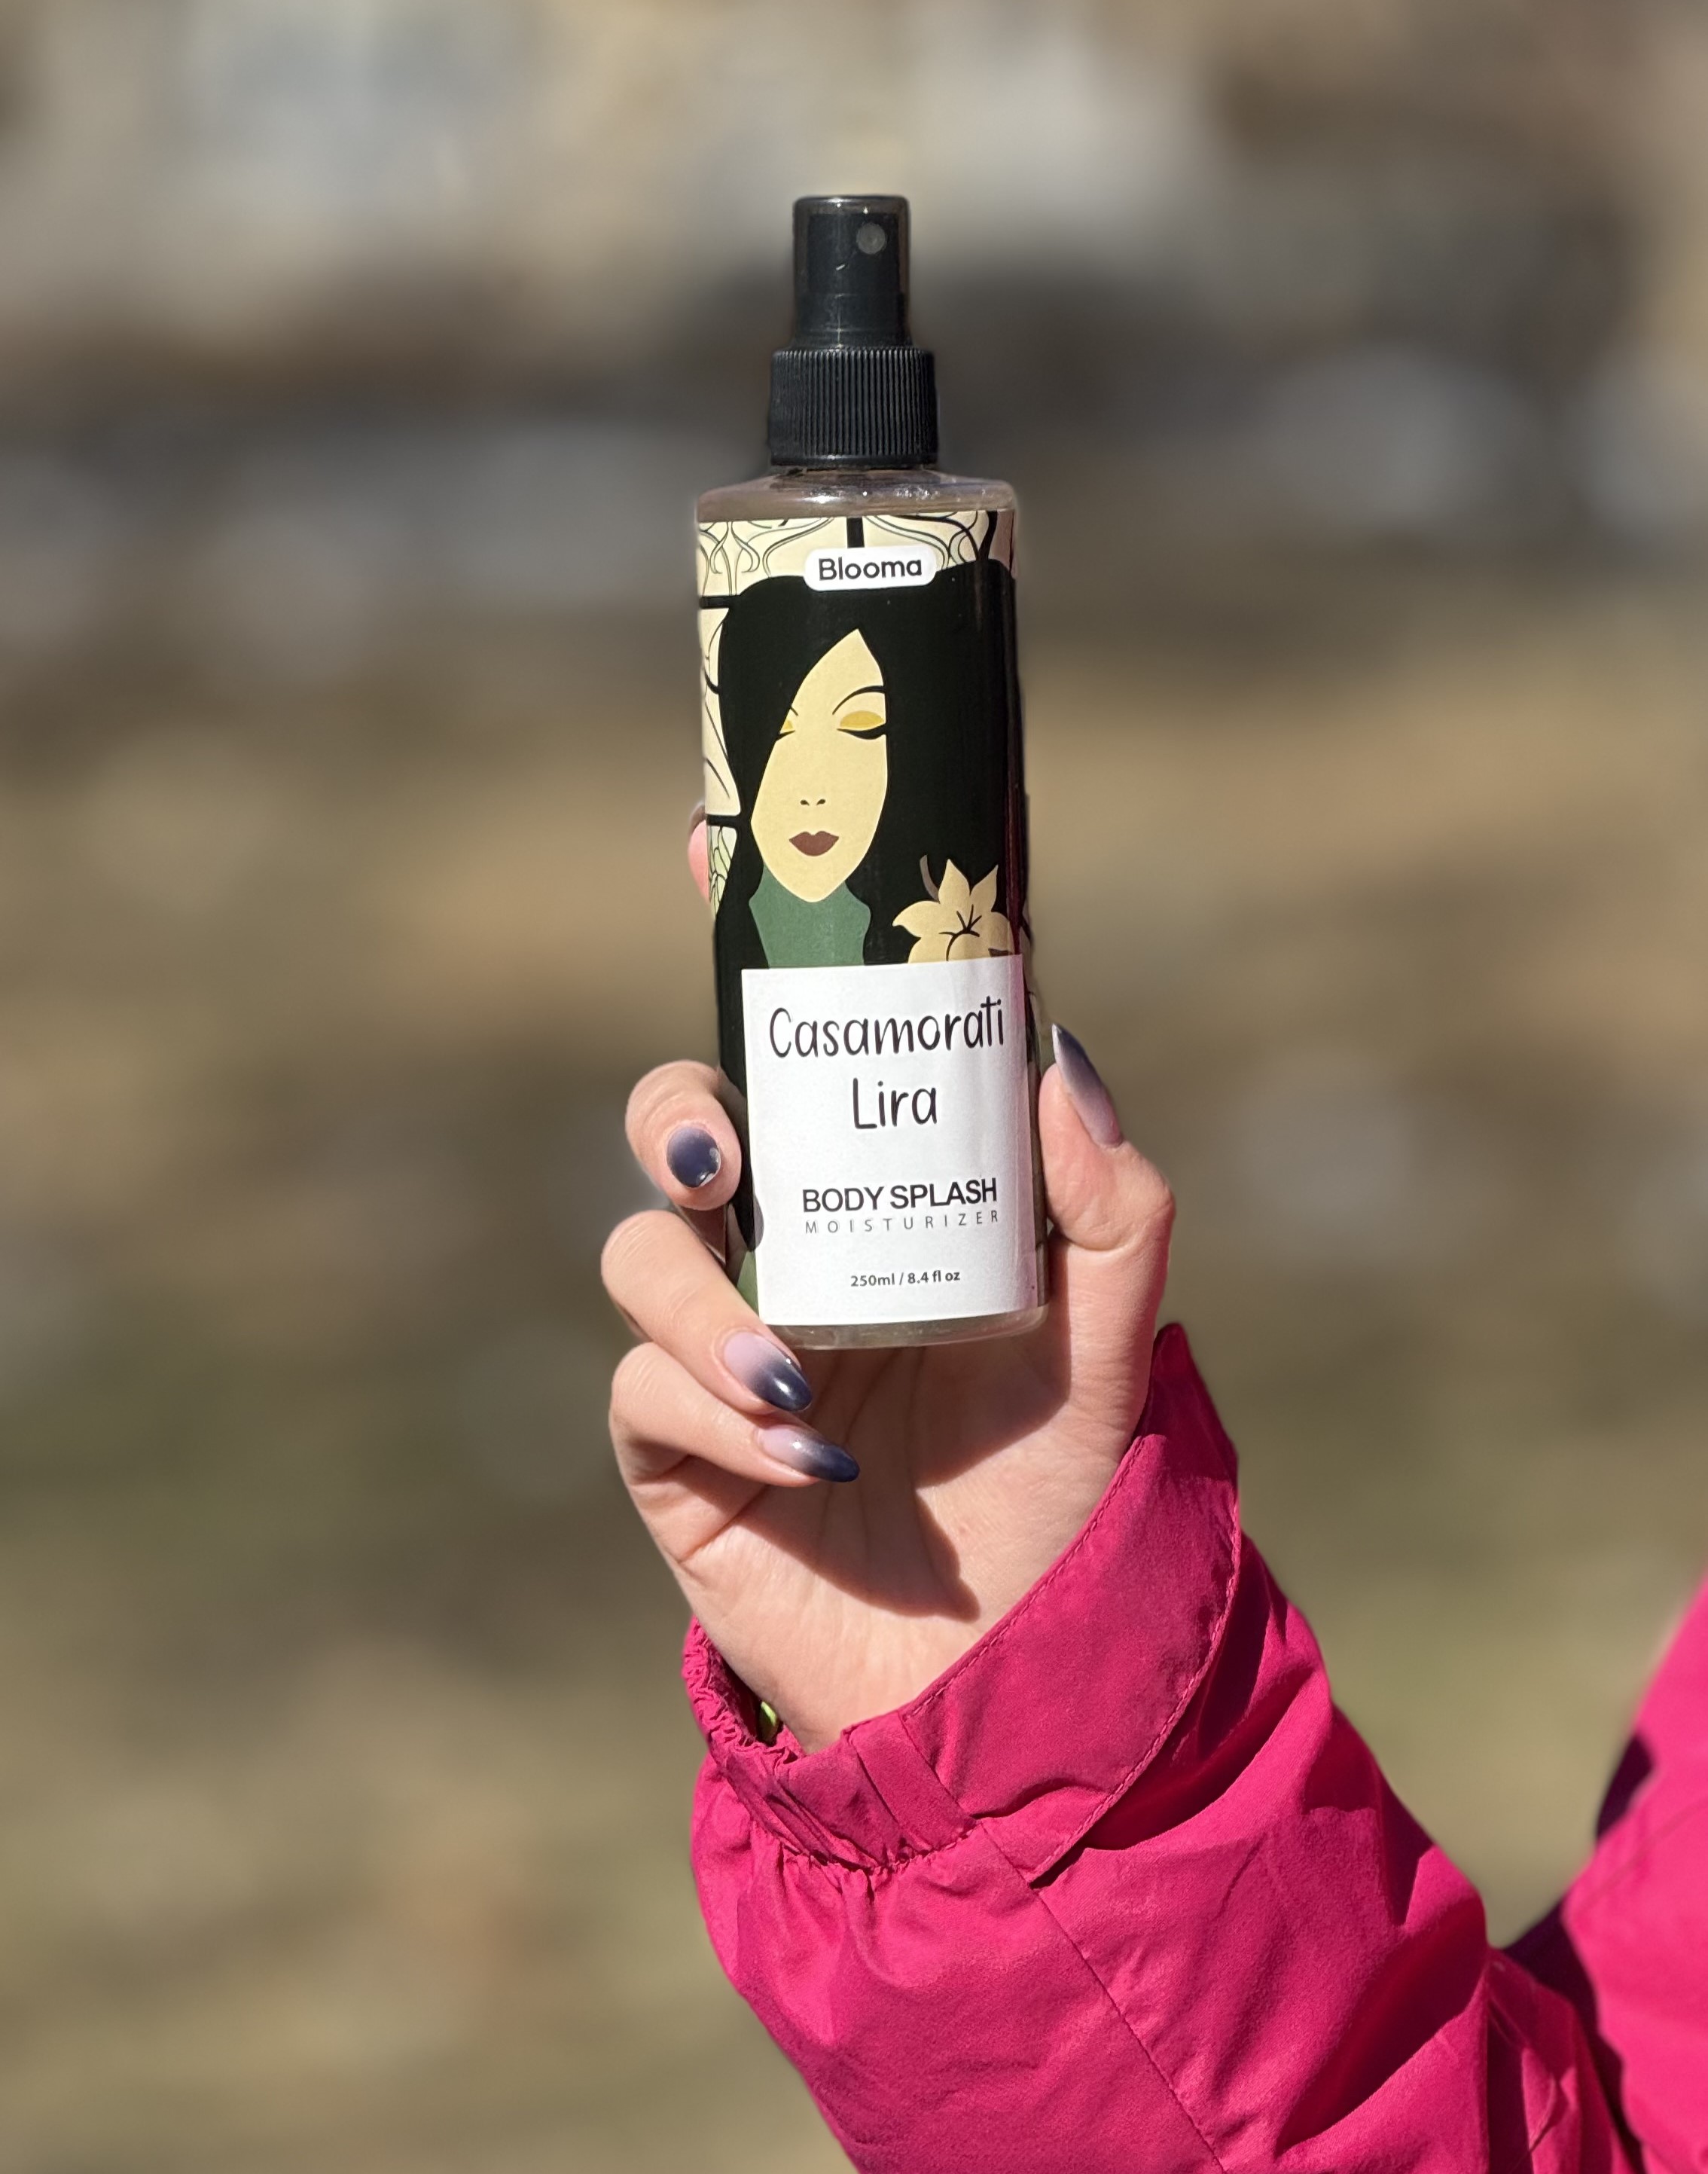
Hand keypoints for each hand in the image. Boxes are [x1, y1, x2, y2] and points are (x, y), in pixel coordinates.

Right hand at [602, 829, 1174, 1751]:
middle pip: (682, 1119)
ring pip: (640, 1253)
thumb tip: (1053, 1046)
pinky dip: (715, 1410)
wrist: (1013, 1668)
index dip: (751, 941)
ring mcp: (719, 1343)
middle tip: (721, 1145)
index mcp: (876, 1191)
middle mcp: (786, 1246)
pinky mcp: (672, 1446)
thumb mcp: (1114, 1333)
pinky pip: (643, 1388)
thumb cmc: (1061, 1484)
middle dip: (678, 1108)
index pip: (805, 1047)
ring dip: (700, 1296)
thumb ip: (1109, 1194)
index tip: (708, 841)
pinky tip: (812, 1461)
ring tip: (793, 1370)